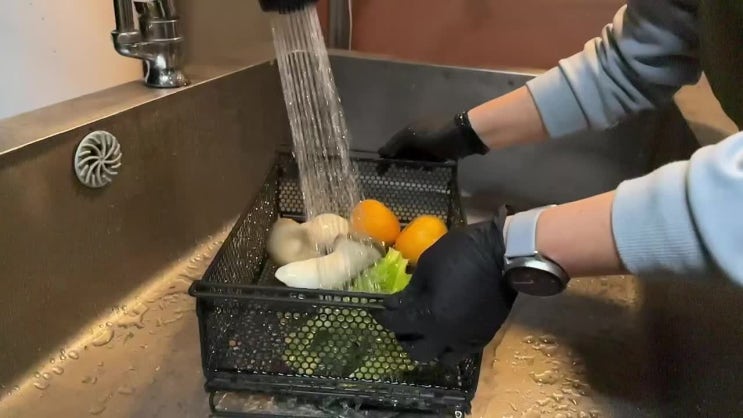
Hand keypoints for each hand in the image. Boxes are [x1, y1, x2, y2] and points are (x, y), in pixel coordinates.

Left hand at [373, 208, 516, 365]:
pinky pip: (460, 351)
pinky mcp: (483, 337)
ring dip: (428, 346)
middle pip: (416, 352)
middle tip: (401, 321)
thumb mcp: (428, 265)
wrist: (505, 254)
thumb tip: (397, 303)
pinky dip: (448, 345)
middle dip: (404, 337)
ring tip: (425, 329)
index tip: (377, 308)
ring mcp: (467, 340)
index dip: (382, 316)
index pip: (396, 324)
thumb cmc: (463, 253)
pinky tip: (446, 328)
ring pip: (440, 358)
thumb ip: (410, 290)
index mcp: (430, 317)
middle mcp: (447, 337)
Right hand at [378, 112, 488, 161]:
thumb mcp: (412, 137)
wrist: (465, 135)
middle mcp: (419, 134)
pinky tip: (431, 168)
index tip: (381, 172)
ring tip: (419, 168)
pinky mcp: (442, 149)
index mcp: (410, 129)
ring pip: (417, 156)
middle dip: (403, 161)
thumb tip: (380, 152)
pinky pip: (430, 159)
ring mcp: (431, 142)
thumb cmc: (436, 135)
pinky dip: (428, 164)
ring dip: (416, 163)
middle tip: (404, 169)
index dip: (387, 156)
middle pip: (405, 151)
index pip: (393, 144)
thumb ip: (396, 144)